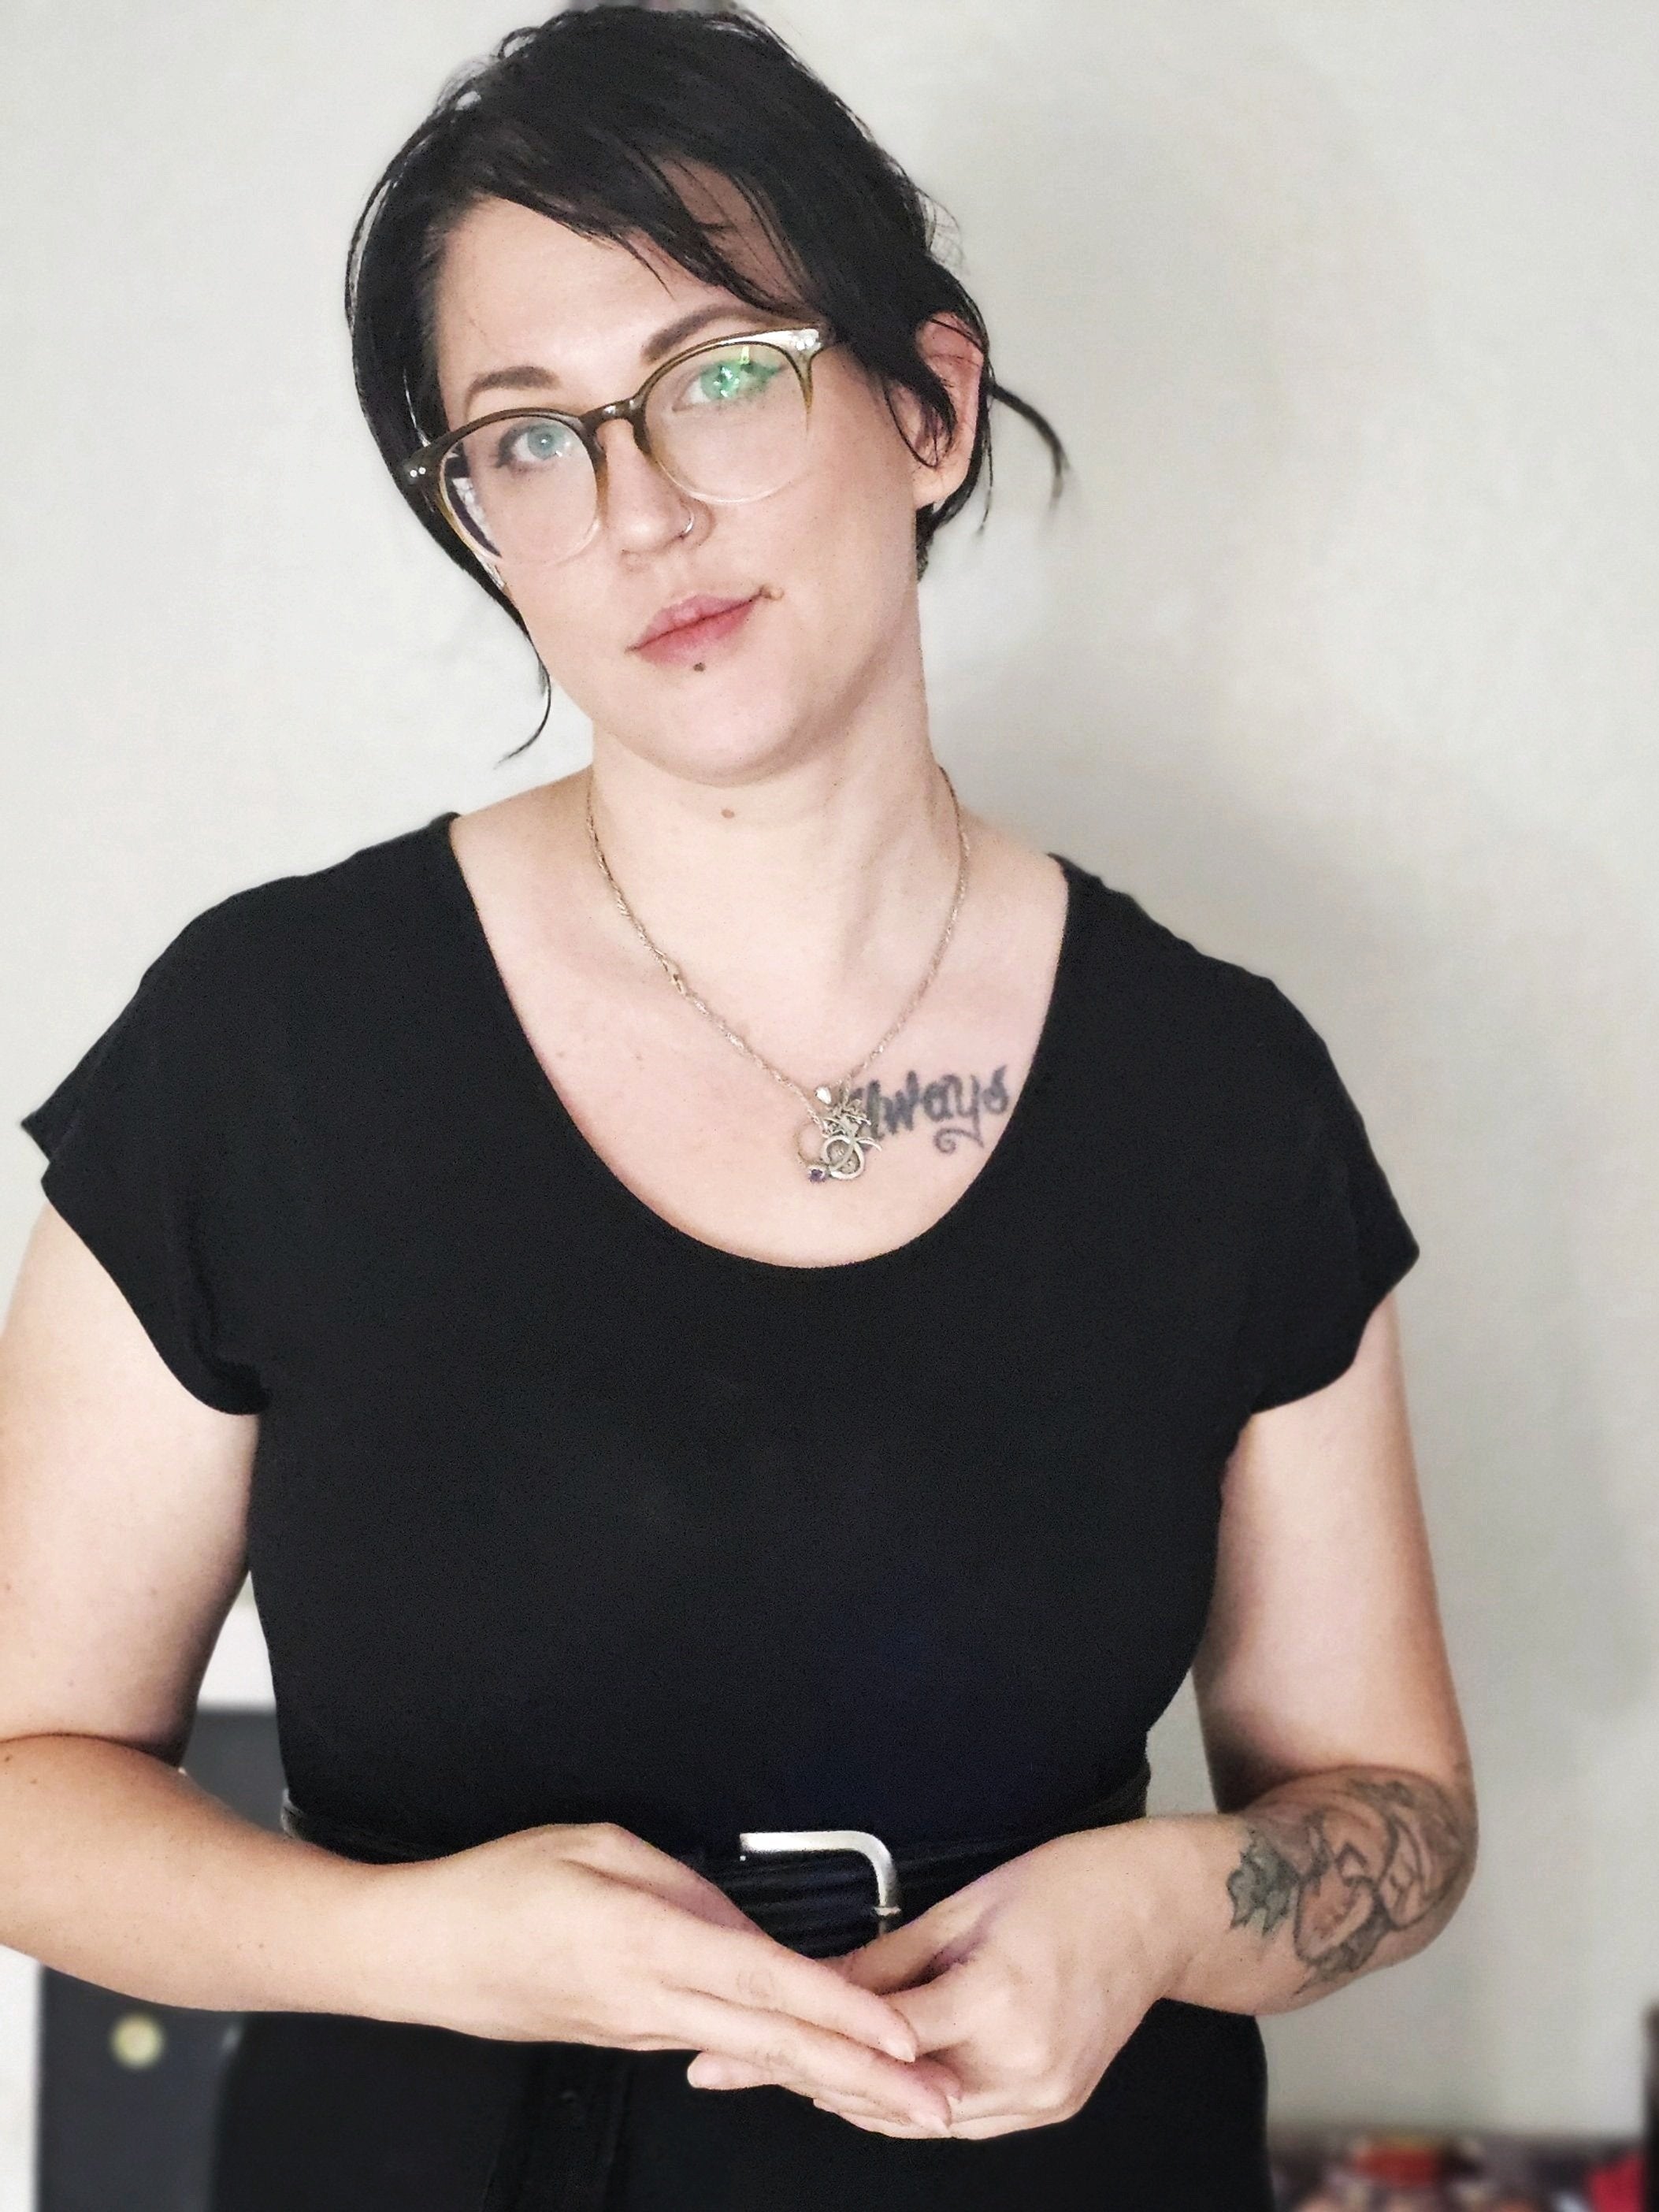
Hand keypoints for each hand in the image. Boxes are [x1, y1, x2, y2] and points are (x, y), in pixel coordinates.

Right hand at [353, 1819, 958, 2130]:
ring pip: (757, 2058)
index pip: (763, 1983)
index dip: (839, 2011)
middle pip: (777, 2046)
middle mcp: (652, 2003)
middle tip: (937, 2103)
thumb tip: (738, 1919)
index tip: (900, 2033)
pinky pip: (721, 2049)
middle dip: (866, 2080)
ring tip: (905, 2101)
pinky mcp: (631, 2037)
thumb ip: (681, 1881)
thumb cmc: (496, 1887)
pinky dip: (783, 2065)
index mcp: (645, 1943)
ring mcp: (642, 2030)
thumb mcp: (594, 1845)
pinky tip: (824, 2074)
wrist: (419, 1952)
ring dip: (837, 2081)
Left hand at [684, 1823, 1187, 2138]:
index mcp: (998, 2002)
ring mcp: (1043, 2095)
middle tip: (748, 2066)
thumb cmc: (1072, 1886)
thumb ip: (888, 1960)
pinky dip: (914, 2107)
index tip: (746, 2043)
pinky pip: (964, 2120)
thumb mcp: (966, 1906)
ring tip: (794, 2077)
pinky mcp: (1053, 2104)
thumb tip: (817, 1985)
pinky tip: (872, 2086)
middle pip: (895, 2099)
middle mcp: (1022, 2064)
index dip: (804, 2041)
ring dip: (861, 2104)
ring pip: (926, 2122)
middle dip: (818, 2084)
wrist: (1160, 1910)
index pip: (878, 2040)